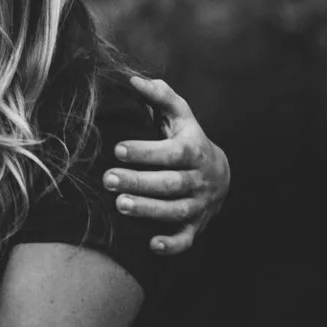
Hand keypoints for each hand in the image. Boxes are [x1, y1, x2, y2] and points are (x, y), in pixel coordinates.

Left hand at [108, 74, 232, 255]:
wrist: (218, 173)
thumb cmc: (187, 139)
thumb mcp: (180, 115)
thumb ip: (160, 97)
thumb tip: (133, 80)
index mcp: (193, 151)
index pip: (172, 153)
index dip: (146, 152)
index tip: (118, 149)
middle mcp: (199, 179)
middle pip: (170, 183)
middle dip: (139, 182)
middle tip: (108, 179)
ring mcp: (199, 205)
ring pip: (176, 211)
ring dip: (149, 210)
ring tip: (120, 205)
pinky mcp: (195, 226)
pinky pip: (186, 240)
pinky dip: (172, 245)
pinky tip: (152, 244)